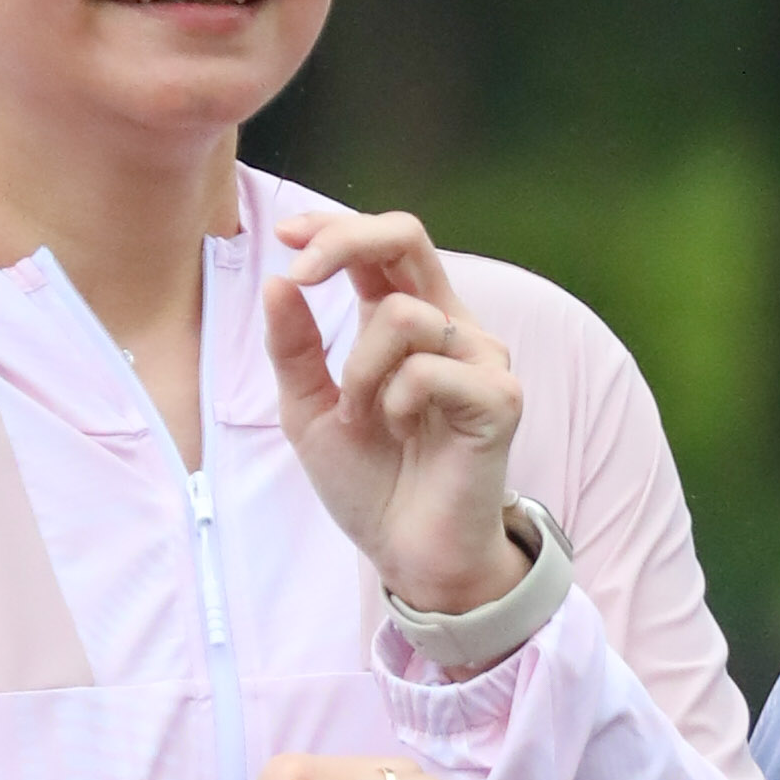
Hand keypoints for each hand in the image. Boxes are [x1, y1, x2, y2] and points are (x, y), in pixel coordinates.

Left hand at [263, 201, 524, 619]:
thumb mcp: (307, 410)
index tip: (285, 235)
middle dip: (345, 241)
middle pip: (408, 235)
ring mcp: (481, 357)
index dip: (334, 225)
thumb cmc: (369, 482)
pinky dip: (395, 402)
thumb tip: (279, 279)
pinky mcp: (500, 396)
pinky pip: (427, 369)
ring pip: (404, 315)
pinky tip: (402, 434)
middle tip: (302, 273)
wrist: (407, 553)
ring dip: (360, 370)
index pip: (380, 243)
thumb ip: (294, 348)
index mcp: (406, 320)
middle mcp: (449, 326)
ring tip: (362, 419)